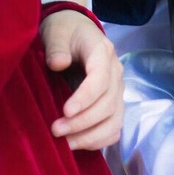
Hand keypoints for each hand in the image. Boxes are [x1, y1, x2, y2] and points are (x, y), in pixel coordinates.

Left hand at [40, 11, 123, 151]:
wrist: (75, 31)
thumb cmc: (64, 31)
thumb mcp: (56, 31)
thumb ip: (56, 46)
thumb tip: (59, 64)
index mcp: (102, 52)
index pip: (101, 79)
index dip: (85, 98)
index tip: (65, 111)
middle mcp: (115, 72)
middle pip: (108, 104)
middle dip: (82, 122)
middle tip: (56, 130)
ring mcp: (117, 90)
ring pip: (114, 120)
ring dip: (90, 136)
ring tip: (65, 143)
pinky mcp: (114, 104)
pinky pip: (114, 128)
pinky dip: (98, 140)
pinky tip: (77, 143)